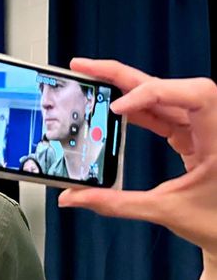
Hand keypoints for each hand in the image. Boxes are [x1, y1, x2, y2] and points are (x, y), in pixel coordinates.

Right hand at [58, 59, 216, 259]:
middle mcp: (212, 126)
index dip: (153, 93)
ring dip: (125, 86)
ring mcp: (201, 128)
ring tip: (91, 79)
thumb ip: (116, 204)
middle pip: (168, 85)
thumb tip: (76, 198)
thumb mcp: (167, 211)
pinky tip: (112, 107)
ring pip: (162, 95)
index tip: (118, 108)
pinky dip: (136, 108)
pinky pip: (161, 112)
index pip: (194, 94)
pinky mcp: (191, 135)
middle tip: (84, 68)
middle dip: (123, 75)